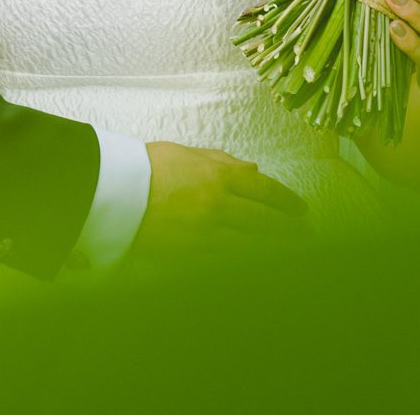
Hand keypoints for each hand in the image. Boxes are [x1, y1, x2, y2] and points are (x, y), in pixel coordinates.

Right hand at [126, 142, 308, 268]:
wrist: (111, 190)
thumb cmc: (145, 166)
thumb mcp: (186, 154)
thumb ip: (222, 162)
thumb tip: (253, 170)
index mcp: (217, 174)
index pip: (263, 189)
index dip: (286, 200)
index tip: (301, 208)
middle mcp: (217, 204)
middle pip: (264, 219)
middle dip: (290, 228)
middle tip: (308, 234)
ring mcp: (205, 232)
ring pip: (251, 244)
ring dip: (276, 249)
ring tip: (293, 252)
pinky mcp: (191, 253)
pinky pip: (228, 261)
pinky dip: (247, 263)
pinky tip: (260, 265)